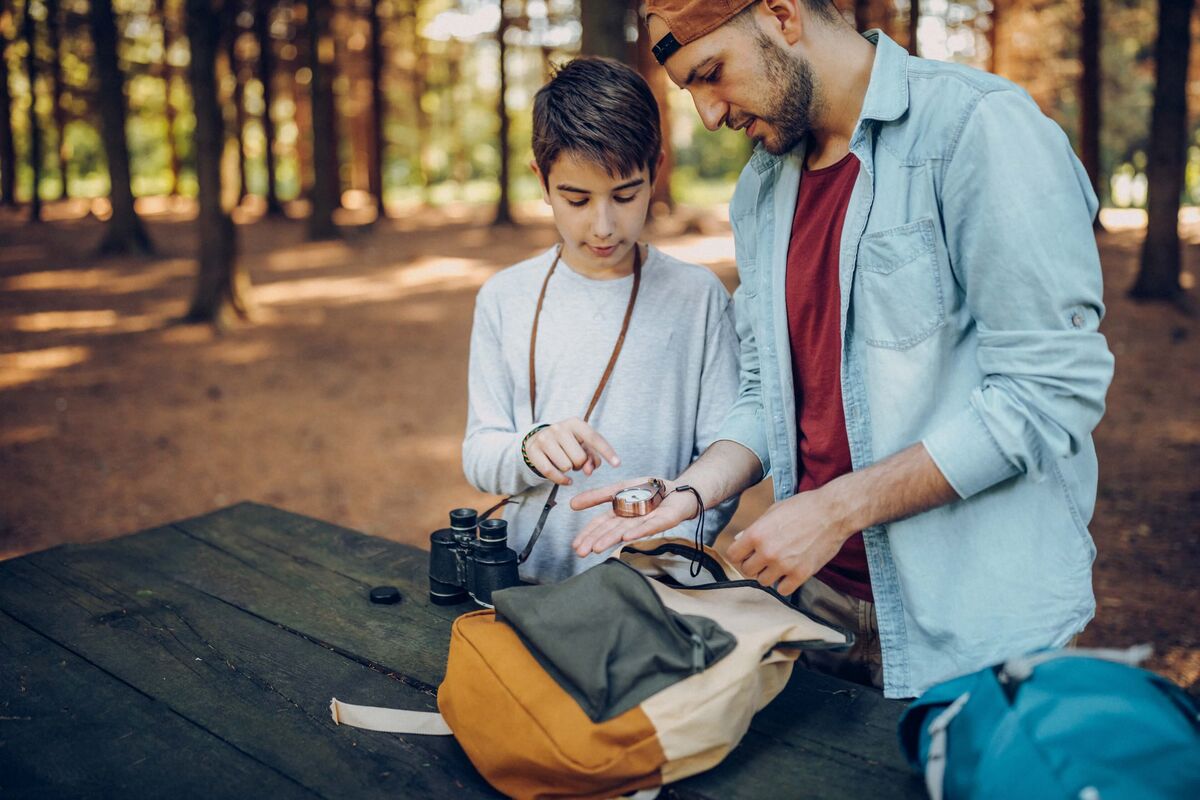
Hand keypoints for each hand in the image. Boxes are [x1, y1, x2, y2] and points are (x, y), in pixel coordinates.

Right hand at [523, 418, 619, 485]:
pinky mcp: (533, 451)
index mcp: (575, 423)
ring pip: (566, 466)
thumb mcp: (581, 445)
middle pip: (579, 458)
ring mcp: (545, 438)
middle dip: (579, 464)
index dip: (607, 452)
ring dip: (569, 470)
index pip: (594, 438)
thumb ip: (592, 457)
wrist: (538, 439)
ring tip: (565, 462)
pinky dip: (561, 480)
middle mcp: (559, 428)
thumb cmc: (567, 443)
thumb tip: (589, 470)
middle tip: (573, 459)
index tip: (617, 464)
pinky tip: (566, 480)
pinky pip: (551, 473)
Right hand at [569, 477, 700, 556]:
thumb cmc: (650, 491)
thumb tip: (572, 504)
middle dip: (595, 541)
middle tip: (581, 552)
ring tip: (597, 548)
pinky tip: (627, 537)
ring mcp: (647, 521)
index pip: (601, 525)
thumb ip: (597, 495)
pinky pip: (650, 526)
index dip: (588, 534)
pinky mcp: (664, 520)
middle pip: (611, 530)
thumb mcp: (619, 488)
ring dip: (611, 539)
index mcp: (620, 514)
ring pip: (626, 530)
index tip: (576, 545)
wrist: (678, 490)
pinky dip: (638, 531)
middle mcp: (632, 521)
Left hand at [725, 487, 853, 596]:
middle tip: (765, 558)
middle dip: (754, 564)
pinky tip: (790, 572)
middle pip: (747, 570)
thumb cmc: (803, 507)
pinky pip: (783, 590)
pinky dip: (785, 583)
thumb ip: (754, 528)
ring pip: (763, 582)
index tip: (746, 553)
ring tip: (779, 563)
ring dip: (769, 574)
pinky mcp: (800, 574)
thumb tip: (738, 540)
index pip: (732, 555)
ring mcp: (784, 565)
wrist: (833, 513)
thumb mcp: (773, 511)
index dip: (739, 554)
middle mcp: (767, 552)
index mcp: (756, 534)